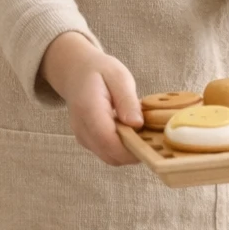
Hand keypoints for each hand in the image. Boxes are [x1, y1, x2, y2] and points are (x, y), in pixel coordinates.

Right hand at [41, 32, 140, 165]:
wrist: (76, 73)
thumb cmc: (100, 72)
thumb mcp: (118, 77)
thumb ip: (127, 100)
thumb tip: (137, 124)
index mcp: (89, 109)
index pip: (108, 140)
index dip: (131, 147)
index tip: (151, 142)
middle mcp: (82, 128)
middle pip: (110, 155)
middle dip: (134, 151)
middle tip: (151, 136)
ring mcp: (82, 137)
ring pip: (110, 157)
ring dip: (129, 151)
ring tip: (141, 132)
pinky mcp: (86, 141)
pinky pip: (107, 153)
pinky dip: (121, 149)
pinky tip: (130, 132)